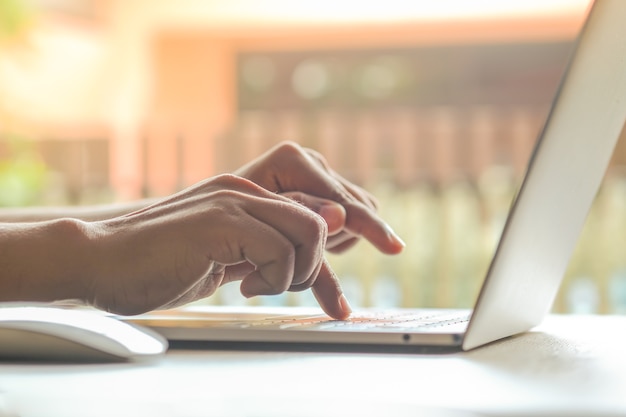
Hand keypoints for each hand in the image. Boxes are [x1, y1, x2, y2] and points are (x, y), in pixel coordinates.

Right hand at [85, 174, 350, 318]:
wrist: (98, 262)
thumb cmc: (156, 266)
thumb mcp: (223, 257)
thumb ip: (264, 248)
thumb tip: (314, 242)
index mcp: (243, 196)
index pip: (308, 211)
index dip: (314, 252)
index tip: (294, 279)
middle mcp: (242, 190)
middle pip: (319, 219)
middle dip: (311, 264)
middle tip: (275, 284)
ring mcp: (232, 202)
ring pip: (309, 230)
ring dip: (293, 272)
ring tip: (257, 285)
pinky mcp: (219, 222)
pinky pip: (279, 249)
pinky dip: (273, 279)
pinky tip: (242, 287)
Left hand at [235, 142, 404, 254]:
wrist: (205, 227)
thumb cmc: (222, 226)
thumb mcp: (259, 226)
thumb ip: (304, 222)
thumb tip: (342, 217)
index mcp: (293, 160)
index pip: (344, 202)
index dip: (368, 228)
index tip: (394, 248)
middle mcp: (309, 162)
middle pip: (357, 208)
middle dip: (337, 240)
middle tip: (302, 263)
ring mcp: (315, 177)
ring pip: (356, 217)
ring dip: (335, 241)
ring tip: (297, 253)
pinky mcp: (318, 194)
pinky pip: (348, 222)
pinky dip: (334, 241)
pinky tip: (308, 247)